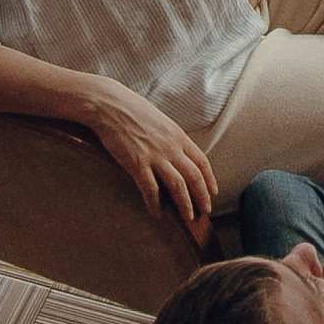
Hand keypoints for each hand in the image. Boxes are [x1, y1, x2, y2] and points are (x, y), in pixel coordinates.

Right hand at [82, 79, 216, 236]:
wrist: (110, 105)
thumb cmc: (131, 110)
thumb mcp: (159, 121)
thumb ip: (169, 137)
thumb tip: (175, 150)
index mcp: (178, 135)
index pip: (201, 161)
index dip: (209, 179)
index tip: (213, 192)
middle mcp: (171, 147)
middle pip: (194, 176)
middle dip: (202, 197)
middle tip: (205, 211)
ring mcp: (155, 156)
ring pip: (178, 186)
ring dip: (184, 205)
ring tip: (187, 218)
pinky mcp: (137, 164)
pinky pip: (150, 190)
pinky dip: (155, 205)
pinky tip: (156, 214)